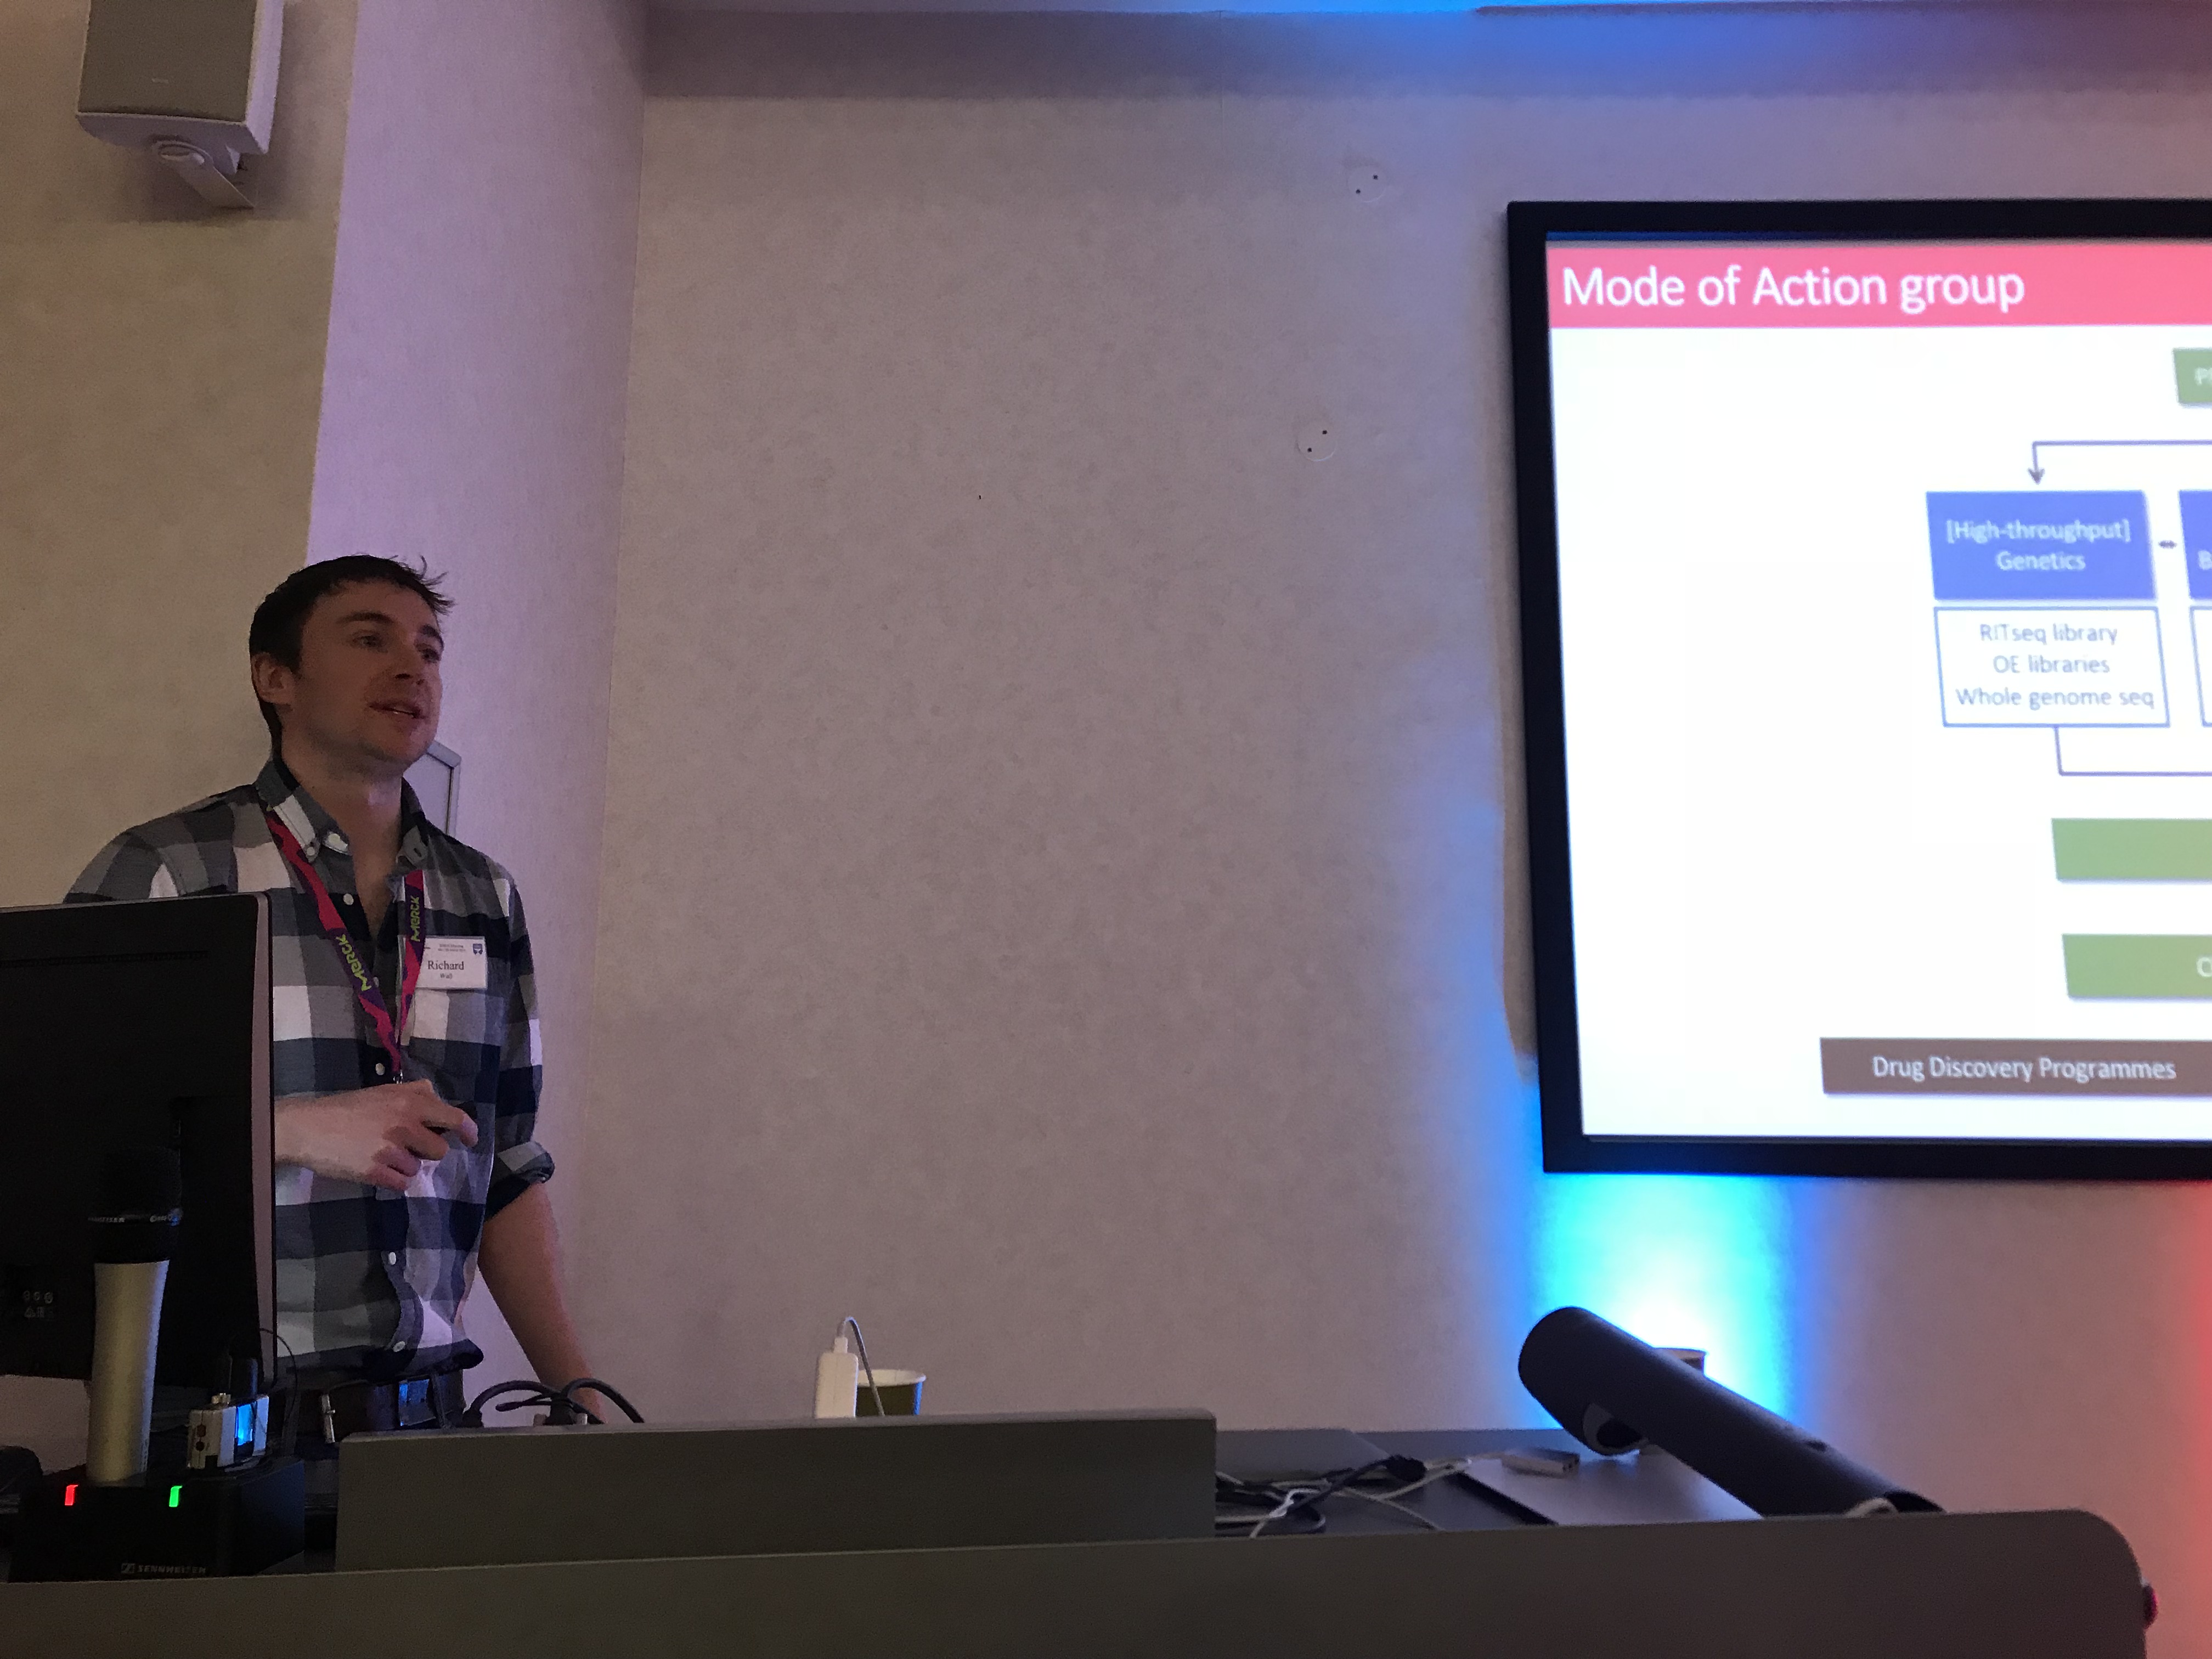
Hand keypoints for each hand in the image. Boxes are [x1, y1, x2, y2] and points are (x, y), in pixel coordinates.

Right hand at [275, 1081, 478, 1191]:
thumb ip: (412, 1092)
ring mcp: (390, 1150)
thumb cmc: (345, 1108)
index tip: (471, 1139)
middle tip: (405, 1145)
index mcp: (409, 1103)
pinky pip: (402, 1184)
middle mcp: (404, 1125)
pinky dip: (393, 1180)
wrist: (307, 1128)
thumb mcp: (382, 1091)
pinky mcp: (375, 1172)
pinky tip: (376, 1168)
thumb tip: (435, 1093)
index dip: (468, 1130)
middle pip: (439, 1150)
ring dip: (405, 1165)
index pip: (453, 1117)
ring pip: (418, 1168)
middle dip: (426, 1151)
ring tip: (381, 1154)